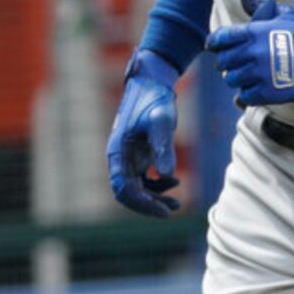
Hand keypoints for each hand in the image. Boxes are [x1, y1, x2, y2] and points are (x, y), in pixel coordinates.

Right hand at [107, 49, 181, 216]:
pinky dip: (158, 186)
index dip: (141, 203)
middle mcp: (119, 157)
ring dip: (154, 199)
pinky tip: (175, 182)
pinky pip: (143, 181)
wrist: (151, 82)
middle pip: (128, 194)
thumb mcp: (162, 120)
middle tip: (172, 211)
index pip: (123, 188)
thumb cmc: (155, 99)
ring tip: (176, 204)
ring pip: (136, 190)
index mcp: (117, 151)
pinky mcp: (137, 156)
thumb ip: (164, 146)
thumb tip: (167, 175)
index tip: (162, 210)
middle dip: (148, 206)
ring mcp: (127, 158)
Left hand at [206, 0, 293, 105]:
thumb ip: (258, 6)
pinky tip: (257, 87)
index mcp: (254, 32)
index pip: (220, 38)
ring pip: (232, 79)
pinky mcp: (268, 92)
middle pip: (223, 61)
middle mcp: (253, 53)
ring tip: (249, 75)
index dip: (215, 43)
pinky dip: (248, 93)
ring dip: (238, 78)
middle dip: (229, 61)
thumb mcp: (282, 13)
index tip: (216, 46)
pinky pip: (245, 96)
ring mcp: (259, 74)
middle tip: (239, 62)